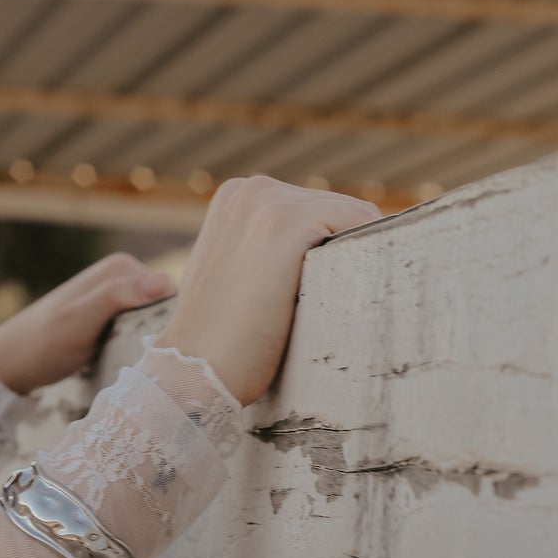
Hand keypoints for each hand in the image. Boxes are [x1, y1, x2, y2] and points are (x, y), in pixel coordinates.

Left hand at [0, 253, 174, 394]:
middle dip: (162, 334)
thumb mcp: (81, 320)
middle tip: (148, 364)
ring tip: (138, 367)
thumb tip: (166, 281)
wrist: (10, 364)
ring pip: (154, 323)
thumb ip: (118, 297)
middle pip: (166, 309)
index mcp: (123, 267)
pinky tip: (130, 365)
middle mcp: (124, 277)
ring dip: (151, 344)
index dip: (174, 322)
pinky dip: (139, 349)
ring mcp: (117, 299)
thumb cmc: (43, 343)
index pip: (173, 294)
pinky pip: (140, 333)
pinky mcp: (112, 321)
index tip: (162, 352)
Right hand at [160, 178, 381, 407]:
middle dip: (341, 250)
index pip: (314, 207)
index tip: (321, 288)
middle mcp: (252, 188)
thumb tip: (321, 252)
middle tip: (323, 301)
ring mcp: (268, 202)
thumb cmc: (220, 338)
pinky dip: (363, 256)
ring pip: (352, 216)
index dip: (328, 248)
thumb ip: (268, 250)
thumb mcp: (238, 274)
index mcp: (237, 196)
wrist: (194, 369)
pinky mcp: (287, 224)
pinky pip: (358, 223)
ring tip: (327, 300)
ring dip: (352, 258)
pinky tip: (344, 292)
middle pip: (337, 208)